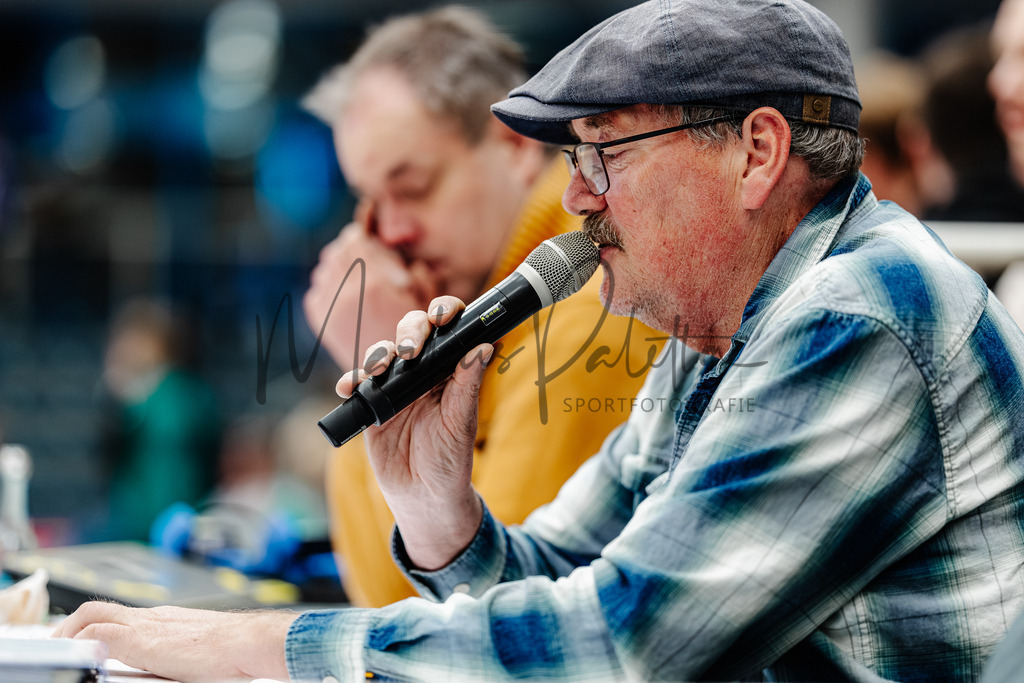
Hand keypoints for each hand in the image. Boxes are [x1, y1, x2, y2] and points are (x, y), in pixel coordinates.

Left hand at [52, 602, 296, 681]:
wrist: (248, 641)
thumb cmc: (236, 648)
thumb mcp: (202, 646)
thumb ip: (182, 649)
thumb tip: (179, 663)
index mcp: (166, 619)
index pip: (121, 614)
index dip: (96, 624)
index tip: (84, 640)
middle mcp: (153, 616)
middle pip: (100, 608)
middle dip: (72, 625)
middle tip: (61, 644)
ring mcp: (146, 624)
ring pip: (93, 615)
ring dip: (71, 632)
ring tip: (61, 650)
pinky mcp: (142, 640)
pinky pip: (98, 634)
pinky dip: (82, 642)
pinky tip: (78, 657)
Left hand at [304, 202, 437, 370]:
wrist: (395, 375)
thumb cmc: (418, 335)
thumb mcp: (422, 294)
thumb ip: (409, 264)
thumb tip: (389, 238)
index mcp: (375, 282)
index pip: (355, 238)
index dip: (363, 235)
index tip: (369, 238)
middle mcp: (349, 294)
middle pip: (337, 251)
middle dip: (351, 250)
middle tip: (363, 254)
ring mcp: (331, 309)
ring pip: (324, 269)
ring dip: (338, 268)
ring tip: (355, 275)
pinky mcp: (321, 321)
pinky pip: (316, 291)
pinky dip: (328, 288)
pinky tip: (345, 295)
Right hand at [337, 296, 490, 569]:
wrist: (423, 496)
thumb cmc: (450, 459)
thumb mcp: (461, 422)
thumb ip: (468, 384)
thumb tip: (485, 345)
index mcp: (450, 370)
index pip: (448, 330)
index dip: (445, 313)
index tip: (444, 317)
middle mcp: (422, 371)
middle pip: (412, 331)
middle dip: (410, 330)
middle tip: (411, 351)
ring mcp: (395, 385)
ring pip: (383, 353)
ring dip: (378, 353)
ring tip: (379, 369)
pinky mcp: (371, 404)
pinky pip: (357, 384)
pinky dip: (350, 381)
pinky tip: (349, 387)